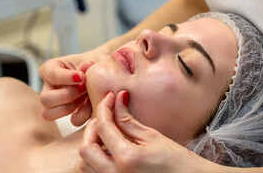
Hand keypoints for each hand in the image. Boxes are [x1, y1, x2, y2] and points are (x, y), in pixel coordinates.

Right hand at [39, 50, 99, 125]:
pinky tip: (93, 104)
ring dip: (71, 107)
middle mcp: (50, 87)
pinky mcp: (70, 113)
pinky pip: (71, 120)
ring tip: (88, 98)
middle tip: (85, 89)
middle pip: (45, 99)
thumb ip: (93, 61)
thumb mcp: (96, 58)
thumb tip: (91, 64)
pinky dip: (84, 114)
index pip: (51, 74)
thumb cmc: (99, 63)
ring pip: (49, 114)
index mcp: (51, 68)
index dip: (66, 77)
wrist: (108, 74)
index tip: (82, 77)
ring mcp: (56, 102)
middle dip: (67, 95)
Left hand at [79, 91, 211, 172]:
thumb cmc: (177, 161)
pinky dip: (95, 159)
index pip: (104, 127)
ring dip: (91, 145)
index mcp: (127, 158)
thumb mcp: (153, 137)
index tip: (110, 97)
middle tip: (105, 116)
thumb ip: (129, 120)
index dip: (105, 108)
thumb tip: (117, 100)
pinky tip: (108, 149)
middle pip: (86, 149)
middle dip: (92, 128)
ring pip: (86, 164)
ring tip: (105, 133)